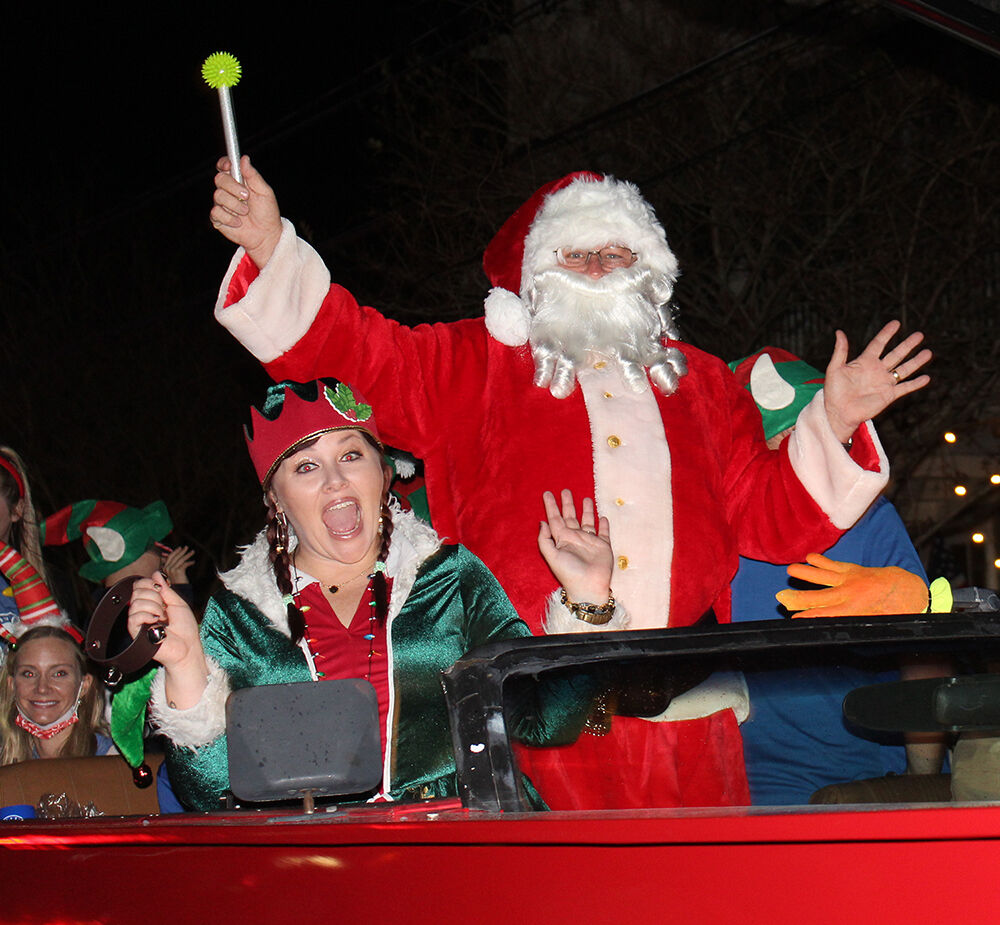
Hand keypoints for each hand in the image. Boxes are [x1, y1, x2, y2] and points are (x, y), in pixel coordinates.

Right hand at [127, 572, 203, 670]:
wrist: (187, 646)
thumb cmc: (185, 628)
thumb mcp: (177, 603)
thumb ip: (165, 589)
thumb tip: (156, 574)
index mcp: (151, 602)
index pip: (139, 585)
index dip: (149, 583)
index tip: (162, 590)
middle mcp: (142, 610)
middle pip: (136, 591)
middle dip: (154, 596)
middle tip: (164, 608)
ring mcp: (138, 621)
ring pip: (135, 602)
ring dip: (154, 607)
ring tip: (162, 617)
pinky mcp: (135, 632)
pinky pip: (134, 616)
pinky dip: (148, 615)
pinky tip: (157, 622)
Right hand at [160, 545, 194, 584]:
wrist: (178, 591)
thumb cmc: (177, 582)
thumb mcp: (173, 573)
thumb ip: (173, 566)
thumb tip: (178, 558)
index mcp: (165, 568)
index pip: (170, 557)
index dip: (175, 552)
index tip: (180, 548)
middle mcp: (167, 568)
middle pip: (175, 557)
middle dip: (182, 551)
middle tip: (186, 547)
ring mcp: (172, 570)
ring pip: (181, 559)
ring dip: (187, 555)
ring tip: (192, 552)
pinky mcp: (178, 571)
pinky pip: (185, 564)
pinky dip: (190, 562)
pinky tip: (193, 562)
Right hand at [210, 155, 282, 268]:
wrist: (266, 235)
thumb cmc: (267, 213)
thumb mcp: (264, 192)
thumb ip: (253, 176)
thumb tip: (244, 159)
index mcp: (239, 181)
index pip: (225, 166)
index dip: (224, 164)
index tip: (228, 166)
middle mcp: (229, 191)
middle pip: (219, 179)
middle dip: (233, 187)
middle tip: (246, 196)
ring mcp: (222, 204)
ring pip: (217, 196)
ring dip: (235, 205)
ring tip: (246, 212)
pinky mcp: (218, 218)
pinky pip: (216, 212)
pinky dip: (229, 218)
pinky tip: (239, 222)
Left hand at [538, 490, 612, 603]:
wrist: (589, 587)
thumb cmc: (569, 573)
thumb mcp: (552, 556)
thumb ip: (545, 540)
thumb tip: (541, 522)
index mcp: (562, 539)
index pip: (555, 519)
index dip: (551, 506)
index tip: (547, 493)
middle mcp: (575, 538)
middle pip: (570, 516)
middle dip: (567, 504)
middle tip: (565, 490)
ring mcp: (589, 541)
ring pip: (587, 521)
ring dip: (586, 510)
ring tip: (586, 498)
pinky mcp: (603, 546)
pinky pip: (603, 532)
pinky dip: (603, 525)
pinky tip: (602, 516)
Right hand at [776, 553, 928, 617]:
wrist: (911, 590)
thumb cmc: (896, 612)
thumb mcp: (877, 623)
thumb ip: (855, 623)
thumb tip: (835, 627)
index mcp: (855, 609)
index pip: (826, 614)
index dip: (808, 616)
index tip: (793, 618)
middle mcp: (850, 593)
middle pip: (819, 596)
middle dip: (798, 597)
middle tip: (780, 596)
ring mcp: (851, 579)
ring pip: (824, 576)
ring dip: (806, 573)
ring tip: (790, 569)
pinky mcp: (855, 570)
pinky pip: (836, 565)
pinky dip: (822, 562)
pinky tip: (810, 557)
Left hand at [822, 320, 931, 441]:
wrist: (838, 412)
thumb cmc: (834, 391)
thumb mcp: (835, 369)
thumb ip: (840, 351)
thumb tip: (839, 332)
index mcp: (864, 362)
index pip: (878, 344)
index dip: (887, 334)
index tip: (896, 323)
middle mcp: (877, 370)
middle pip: (896, 354)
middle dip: (907, 345)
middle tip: (919, 335)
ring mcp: (884, 383)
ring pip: (904, 369)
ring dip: (916, 361)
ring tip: (928, 352)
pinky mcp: (889, 395)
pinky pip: (905, 388)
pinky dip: (916, 383)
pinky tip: (926, 377)